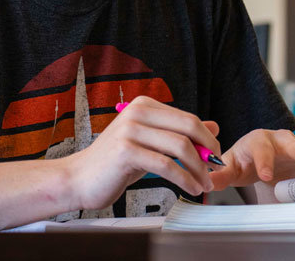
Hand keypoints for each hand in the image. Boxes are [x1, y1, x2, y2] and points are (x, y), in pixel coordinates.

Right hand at [59, 96, 220, 211]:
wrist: (79, 179)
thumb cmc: (114, 164)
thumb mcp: (151, 144)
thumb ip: (178, 134)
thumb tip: (213, 126)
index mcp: (144, 105)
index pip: (187, 118)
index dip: (206, 138)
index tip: (215, 156)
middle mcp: (137, 111)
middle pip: (188, 127)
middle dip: (207, 150)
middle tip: (215, 168)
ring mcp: (131, 130)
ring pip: (180, 146)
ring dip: (198, 168)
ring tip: (204, 183)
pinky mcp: (126, 151)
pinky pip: (166, 165)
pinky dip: (184, 178)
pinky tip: (190, 188)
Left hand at [208, 129, 294, 192]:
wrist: (258, 159)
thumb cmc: (244, 161)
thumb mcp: (231, 168)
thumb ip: (220, 175)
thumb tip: (208, 182)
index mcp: (257, 140)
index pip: (260, 146)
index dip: (264, 160)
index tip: (267, 176)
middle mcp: (279, 139)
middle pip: (290, 142)